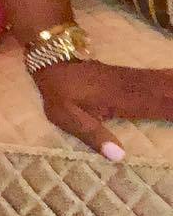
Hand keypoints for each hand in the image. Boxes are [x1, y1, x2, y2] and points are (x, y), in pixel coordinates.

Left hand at [34, 59, 172, 158]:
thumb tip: (119, 157)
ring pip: (172, 83)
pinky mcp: (136, 76)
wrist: (55, 58)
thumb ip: (93, 136)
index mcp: (126, 101)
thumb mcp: (68, 116)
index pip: (165, 108)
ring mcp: (138, 80)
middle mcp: (137, 88)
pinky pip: (163, 77)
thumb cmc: (61, 92)